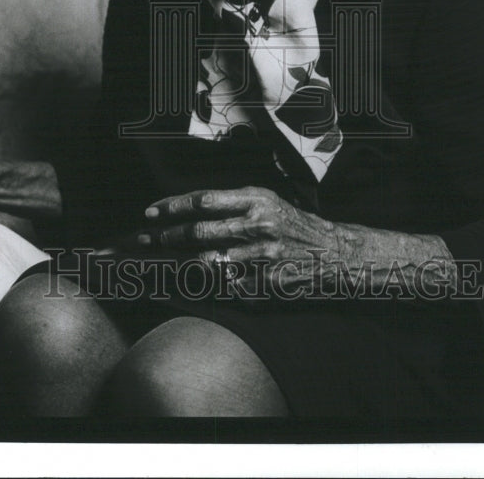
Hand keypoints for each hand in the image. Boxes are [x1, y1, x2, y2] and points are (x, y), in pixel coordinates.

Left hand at [138, 186, 339, 296]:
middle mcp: (258, 224)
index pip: (204, 200)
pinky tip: (193, 282)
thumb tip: (190, 210)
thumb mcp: (268, 202)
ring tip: (161, 262)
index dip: (173, 206)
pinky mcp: (266, 283)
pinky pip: (226, 285)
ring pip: (208, 260)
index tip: (151, 212)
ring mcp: (263, 256)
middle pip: (200, 231)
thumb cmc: (294, 225)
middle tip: (147, 239)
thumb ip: (232, 204)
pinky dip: (208, 284)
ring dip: (180, 262)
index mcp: (256, 199)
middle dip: (167, 236)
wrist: (335, 253)